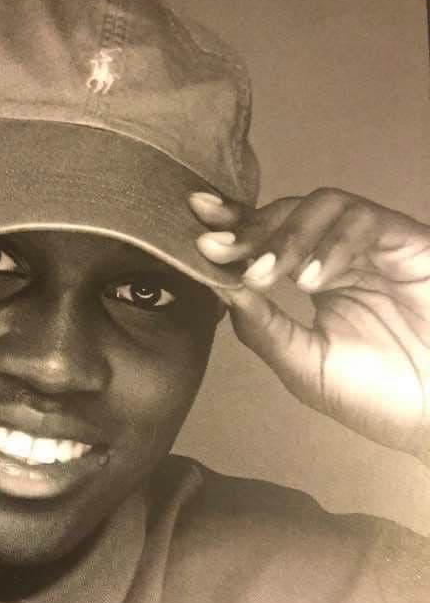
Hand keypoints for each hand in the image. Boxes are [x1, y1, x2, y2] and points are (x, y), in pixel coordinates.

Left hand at [189, 189, 429, 459]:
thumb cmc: (374, 396)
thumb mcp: (302, 363)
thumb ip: (261, 326)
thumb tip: (219, 285)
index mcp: (315, 278)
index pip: (269, 238)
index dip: (234, 223)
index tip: (194, 217)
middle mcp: (341, 255)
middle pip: (288, 212)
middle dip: (248, 227)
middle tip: (217, 245)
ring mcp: (375, 247)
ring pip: (324, 206)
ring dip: (286, 237)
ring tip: (267, 277)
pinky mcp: (410, 243)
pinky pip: (365, 222)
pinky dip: (331, 246)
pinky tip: (312, 281)